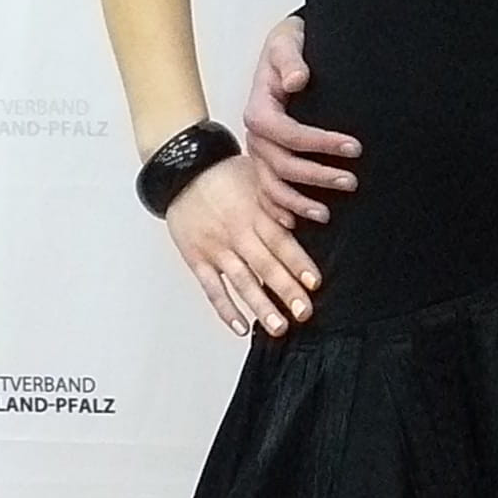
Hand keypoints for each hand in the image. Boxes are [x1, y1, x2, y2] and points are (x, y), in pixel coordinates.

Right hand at [165, 152, 319, 339]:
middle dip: (286, 291)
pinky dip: (226, 310)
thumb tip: (314, 214)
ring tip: (279, 327)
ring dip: (261, 306)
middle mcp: (237, 234)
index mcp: (255, 213)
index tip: (315, 283)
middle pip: (265, 266)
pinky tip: (241, 327)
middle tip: (305, 313)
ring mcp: (216, 249)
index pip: (281, 242)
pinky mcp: (197, 259)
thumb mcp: (259, 176)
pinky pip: (212, 289)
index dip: (298, 263)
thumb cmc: (226, 174)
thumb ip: (282, 199)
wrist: (181, 170)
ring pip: (241, 282)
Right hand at [242, 13, 359, 225]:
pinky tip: (296, 222)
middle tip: (352, 181)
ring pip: (273, 185)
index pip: (287, 133)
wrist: (283, 50)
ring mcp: (259, 150)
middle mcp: (256, 134)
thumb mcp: (287, 41)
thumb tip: (298, 80)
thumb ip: (290, 59)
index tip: (353, 146)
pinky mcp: (266, 160)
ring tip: (327, 213)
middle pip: (282, 165)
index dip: (320, 143)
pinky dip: (279, 209)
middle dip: (317, 176)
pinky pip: (266, 191)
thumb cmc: (287, 46)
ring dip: (299, 202)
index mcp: (259, 108)